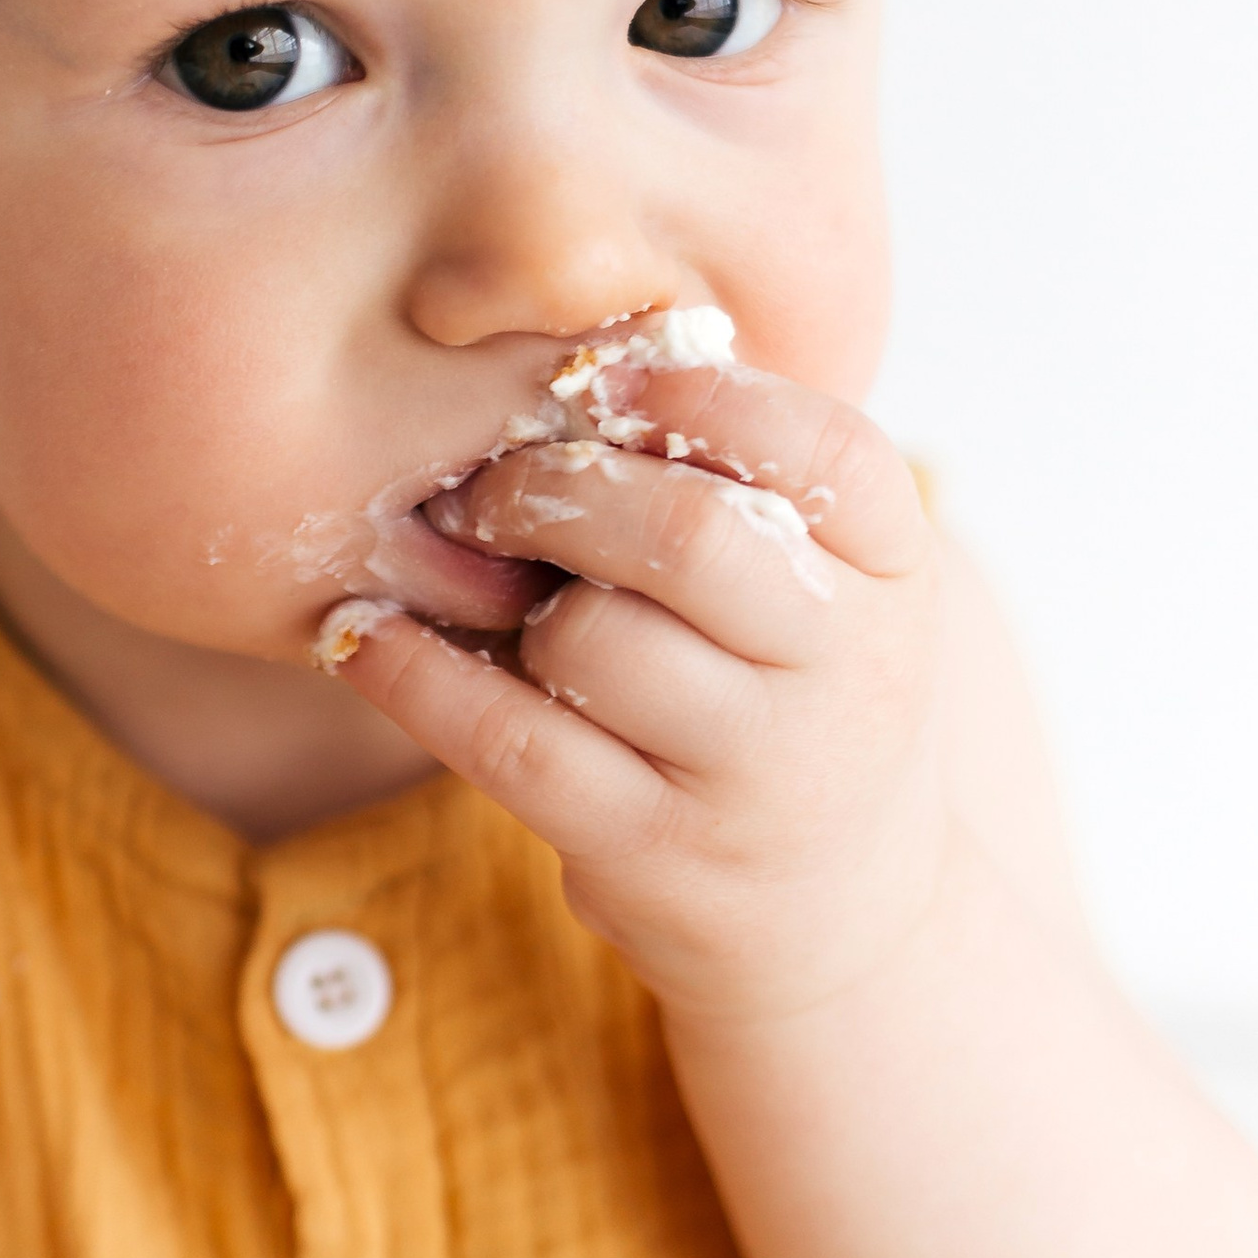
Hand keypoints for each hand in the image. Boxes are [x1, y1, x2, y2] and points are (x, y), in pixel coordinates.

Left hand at [324, 359, 944, 1029]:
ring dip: (505, 595)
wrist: (842, 914)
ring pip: (597, 645)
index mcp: (895, 570)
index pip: (824, 449)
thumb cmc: (794, 694)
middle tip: (489, 485)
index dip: (702, 392)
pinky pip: (515, 747)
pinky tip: (363, 638)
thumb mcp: (824, 583)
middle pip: (691, 537)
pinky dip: (420, 680)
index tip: (599, 370)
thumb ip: (739, 478)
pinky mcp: (658, 854)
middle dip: (561, 489)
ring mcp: (757, 774)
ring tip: (465, 571)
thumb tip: (586, 343)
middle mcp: (847, 669)